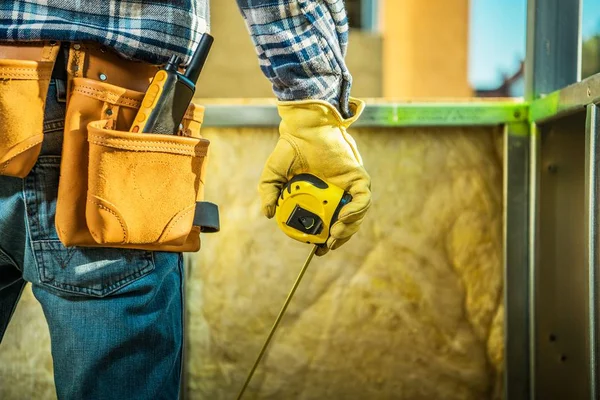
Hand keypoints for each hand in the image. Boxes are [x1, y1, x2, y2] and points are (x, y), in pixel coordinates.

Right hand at [259, 98, 370, 254]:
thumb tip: (268, 214)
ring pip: (357, 215)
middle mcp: (337, 193)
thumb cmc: (290, 149)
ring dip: (348, 229)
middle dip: (339, 239)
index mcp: (320, 197)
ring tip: (333, 235)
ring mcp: (349, 186)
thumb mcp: (273, 175)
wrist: (303, 129)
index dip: (324, 241)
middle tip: (326, 246)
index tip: (317, 251)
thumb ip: (269, 194)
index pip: (327, 224)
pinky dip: (356, 211)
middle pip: (345, 224)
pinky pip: (363, 199)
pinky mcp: (358, 177)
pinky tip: (343, 218)